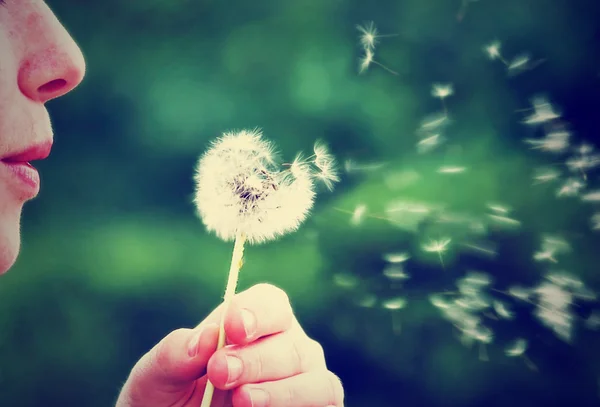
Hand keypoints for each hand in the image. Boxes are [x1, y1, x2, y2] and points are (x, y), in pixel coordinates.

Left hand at [115, 283, 343, 406]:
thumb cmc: (166, 400)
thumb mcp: (155, 377)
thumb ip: (173, 354)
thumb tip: (207, 336)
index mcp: (251, 324)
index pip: (270, 302)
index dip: (256, 312)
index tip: (232, 328)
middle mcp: (285, 346)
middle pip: (291, 341)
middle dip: (256, 358)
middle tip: (220, 372)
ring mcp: (303, 379)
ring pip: (313, 374)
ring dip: (281, 387)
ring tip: (242, 400)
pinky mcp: (315, 406)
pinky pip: (325, 400)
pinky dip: (298, 403)